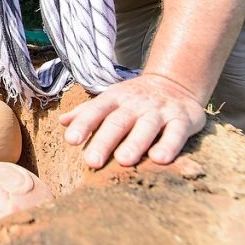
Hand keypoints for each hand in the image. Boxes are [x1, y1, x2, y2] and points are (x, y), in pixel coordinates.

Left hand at [58, 72, 207, 168]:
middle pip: (118, 122)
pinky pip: (176, 132)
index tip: (70, 140)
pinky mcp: (183, 119)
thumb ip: (87, 112)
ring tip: (123, 161)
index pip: (96, 110)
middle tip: (92, 161)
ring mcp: (159, 111)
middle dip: (104, 141)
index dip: (83, 124)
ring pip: (146, 126)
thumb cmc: (134, 99)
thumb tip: (61, 122)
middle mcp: (136, 104)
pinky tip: (160, 159)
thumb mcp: (111, 100)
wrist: (175, 83)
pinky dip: (169, 145)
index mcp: (115, 99)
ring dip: (135, 143)